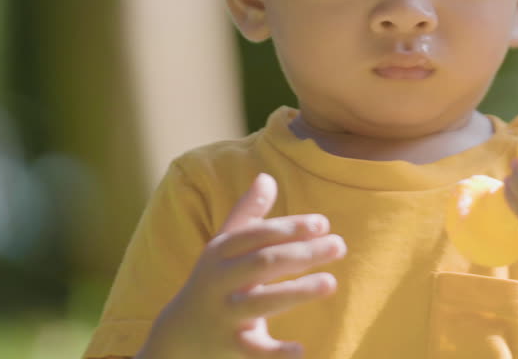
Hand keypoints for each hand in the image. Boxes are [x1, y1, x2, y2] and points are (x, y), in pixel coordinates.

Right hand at [139, 173, 345, 357]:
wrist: (178, 335)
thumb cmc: (212, 282)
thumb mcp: (222, 247)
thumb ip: (246, 215)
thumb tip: (266, 177)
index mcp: (220, 253)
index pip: (255, 235)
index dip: (288, 227)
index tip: (322, 223)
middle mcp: (219, 282)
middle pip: (262, 264)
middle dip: (301, 254)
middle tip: (339, 246)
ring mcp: (224, 315)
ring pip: (261, 303)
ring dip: (297, 292)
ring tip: (330, 283)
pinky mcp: (230, 346)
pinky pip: (254, 350)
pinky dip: (276, 353)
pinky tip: (301, 352)